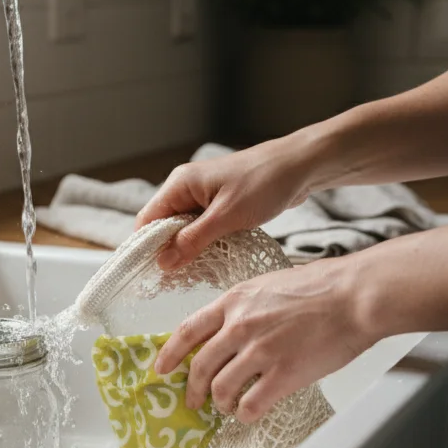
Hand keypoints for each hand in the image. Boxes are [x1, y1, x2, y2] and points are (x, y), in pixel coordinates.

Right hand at [135, 138, 320, 270]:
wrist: (299, 167)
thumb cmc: (264, 183)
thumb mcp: (227, 216)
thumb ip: (193, 240)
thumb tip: (163, 263)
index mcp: (180, 185)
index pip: (147, 220)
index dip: (148, 248)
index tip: (154, 275)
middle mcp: (186, 190)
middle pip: (164, 228)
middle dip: (170, 253)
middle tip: (179, 280)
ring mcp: (203, 198)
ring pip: (184, 231)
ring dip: (189, 252)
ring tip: (199, 274)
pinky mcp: (220, 206)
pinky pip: (203, 230)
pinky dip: (205, 246)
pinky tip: (214, 262)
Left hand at [153, 258, 374, 423]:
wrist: (356, 295)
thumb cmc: (323, 286)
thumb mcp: (270, 285)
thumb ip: (246, 306)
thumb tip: (233, 329)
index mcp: (235, 300)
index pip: (187, 330)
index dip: (170, 354)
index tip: (161, 368)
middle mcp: (240, 326)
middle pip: (199, 366)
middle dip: (191, 390)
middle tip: (193, 402)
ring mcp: (260, 351)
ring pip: (220, 390)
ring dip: (221, 404)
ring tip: (229, 408)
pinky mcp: (283, 374)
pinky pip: (250, 405)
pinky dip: (246, 415)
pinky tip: (251, 413)